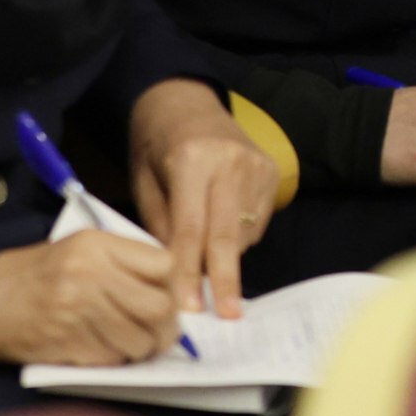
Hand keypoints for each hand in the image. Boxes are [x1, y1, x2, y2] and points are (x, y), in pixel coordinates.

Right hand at [0, 230, 178, 365]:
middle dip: (167, 327)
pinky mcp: (68, 343)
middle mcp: (91, 275)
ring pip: (141, 339)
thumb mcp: (80, 248)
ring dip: (145, 349)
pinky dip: (118, 360)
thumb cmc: (38, 275)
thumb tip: (169, 287)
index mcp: (97, 245)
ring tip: (136, 346)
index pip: (164, 264)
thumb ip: (123, 260)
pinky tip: (109, 351)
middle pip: (159, 307)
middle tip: (162, 333)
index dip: (172, 286)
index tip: (167, 297)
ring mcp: (79, 311)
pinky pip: (114, 358)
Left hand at [129, 79, 278, 317]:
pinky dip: (239, 238)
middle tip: (226, 316)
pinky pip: (257, 222)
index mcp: (192, 160)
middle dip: (224, 280)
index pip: (189, 230)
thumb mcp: (143, 182)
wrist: (185, 100)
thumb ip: (160, 226)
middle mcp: (230, 162)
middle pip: (227, 235)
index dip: (187, 272)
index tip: (188, 307)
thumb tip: (175, 274)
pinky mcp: (271, 171)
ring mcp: (256, 165)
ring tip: (206, 261)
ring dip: (226, 259)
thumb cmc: (155, 144)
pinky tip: (221, 228)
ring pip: (245, 232)